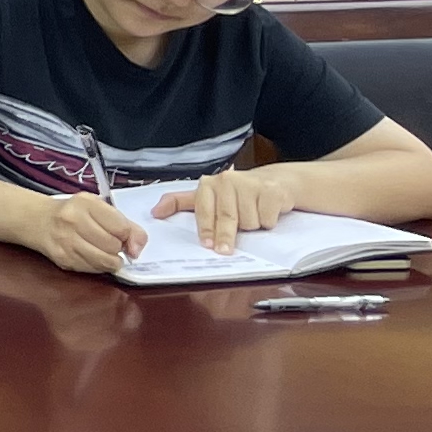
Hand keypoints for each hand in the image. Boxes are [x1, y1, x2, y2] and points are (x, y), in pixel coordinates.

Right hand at [33, 188, 147, 273]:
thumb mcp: (98, 208)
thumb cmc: (74, 213)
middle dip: (117, 248)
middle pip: (114, 246)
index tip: (121, 235)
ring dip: (110, 260)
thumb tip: (137, 250)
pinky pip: (93, 270)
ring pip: (105, 261)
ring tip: (103, 252)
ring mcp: (66, 241)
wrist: (37, 220)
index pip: (122, 228)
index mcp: (86, 203)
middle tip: (108, 242)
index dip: (127, 235)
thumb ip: (125, 225)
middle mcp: (73, 220)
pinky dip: (97, 266)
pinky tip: (90, 255)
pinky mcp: (63, 259)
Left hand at [147, 163, 298, 254]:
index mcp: (209, 185)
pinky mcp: (271, 191)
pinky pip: (267, 218)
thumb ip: (180, 203)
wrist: (276, 181)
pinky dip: (267, 222)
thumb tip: (155, 212)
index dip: (206, 229)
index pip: (204, 210)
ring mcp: (250, 184)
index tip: (207, 244)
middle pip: (226, 217)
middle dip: (225, 236)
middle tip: (224, 251)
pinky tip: (266, 213)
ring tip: (253, 216)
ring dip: (252, 226)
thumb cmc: (237, 193)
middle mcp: (227, 181)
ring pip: (248, 221)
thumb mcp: (208, 196)